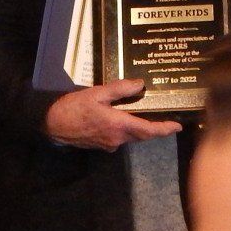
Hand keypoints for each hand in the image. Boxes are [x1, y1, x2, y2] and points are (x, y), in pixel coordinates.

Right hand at [43, 81, 183, 151]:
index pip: (148, 131)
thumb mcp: (97, 93)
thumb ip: (120, 89)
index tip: (178, 127)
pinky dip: (126, 129)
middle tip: (166, 119)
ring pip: (130, 136)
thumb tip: (140, 84)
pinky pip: (119, 137)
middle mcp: (117, 139)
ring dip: (140, 128)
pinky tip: (123, 117)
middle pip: (142, 135)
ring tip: (146, 114)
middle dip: (154, 128)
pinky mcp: (101, 145)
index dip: (164, 129)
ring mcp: (109, 144)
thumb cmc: (74, 107)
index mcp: (119, 126)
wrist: (52, 124)